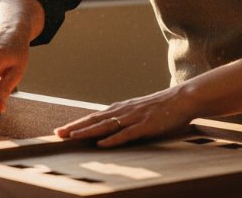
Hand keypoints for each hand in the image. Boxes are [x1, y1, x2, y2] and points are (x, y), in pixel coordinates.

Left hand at [54, 86, 197, 147]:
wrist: (183, 98)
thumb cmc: (162, 106)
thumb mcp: (140, 110)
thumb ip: (126, 117)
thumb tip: (111, 126)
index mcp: (121, 108)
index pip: (94, 116)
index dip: (77, 124)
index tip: (61, 130)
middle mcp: (124, 111)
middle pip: (94, 120)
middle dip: (75, 127)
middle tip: (57, 134)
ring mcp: (134, 118)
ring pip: (106, 126)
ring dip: (87, 132)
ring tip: (71, 137)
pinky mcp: (146, 125)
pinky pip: (126, 134)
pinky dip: (112, 139)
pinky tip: (101, 144)